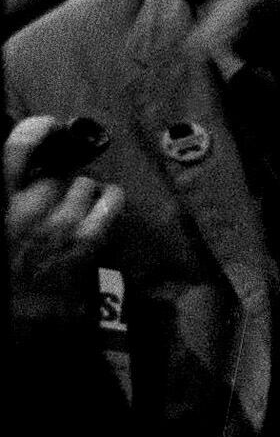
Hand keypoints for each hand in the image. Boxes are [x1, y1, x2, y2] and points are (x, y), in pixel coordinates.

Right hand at [8, 117, 122, 327]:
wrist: (26, 310)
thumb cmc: (12, 264)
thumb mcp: (0, 221)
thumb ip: (10, 191)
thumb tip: (33, 163)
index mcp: (0, 203)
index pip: (16, 149)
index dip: (36, 129)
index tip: (49, 125)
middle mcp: (25, 208)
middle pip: (58, 169)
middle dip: (62, 180)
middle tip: (59, 199)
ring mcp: (58, 223)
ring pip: (85, 183)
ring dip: (85, 193)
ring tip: (76, 212)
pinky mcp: (86, 238)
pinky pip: (110, 200)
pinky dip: (111, 200)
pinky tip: (104, 208)